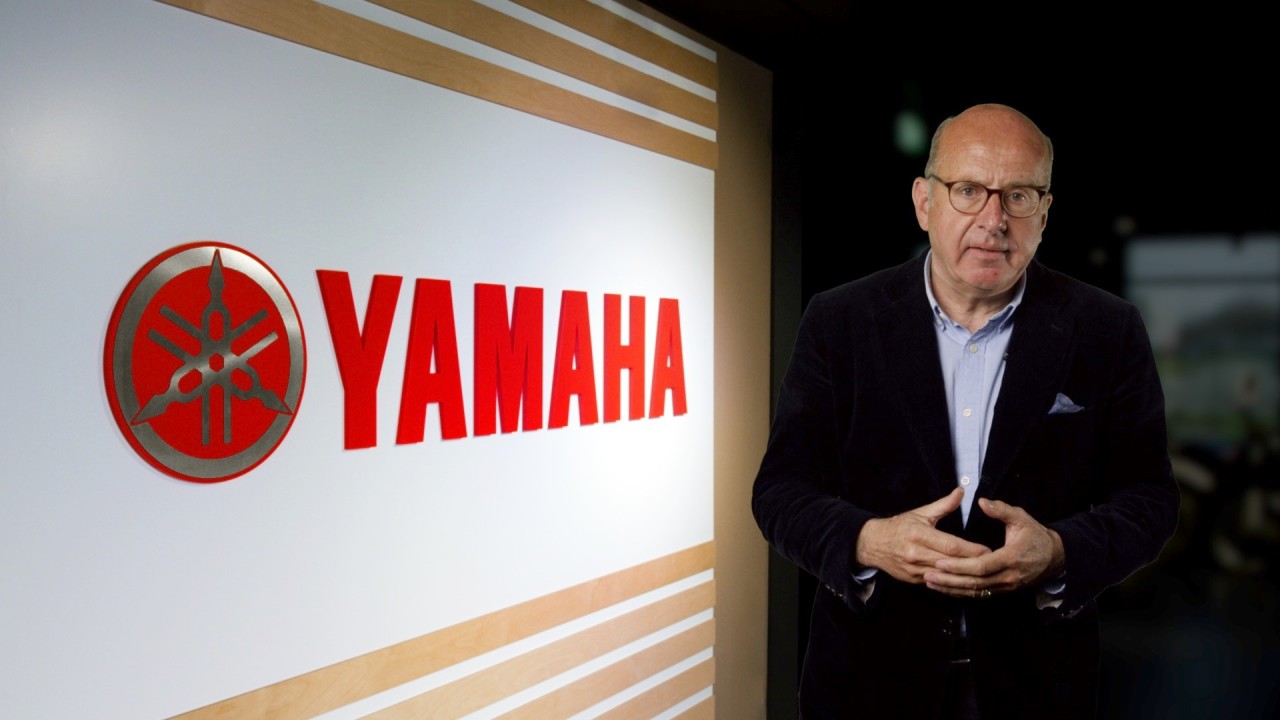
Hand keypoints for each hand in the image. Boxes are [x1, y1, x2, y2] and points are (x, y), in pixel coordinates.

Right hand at [856, 488, 991, 584]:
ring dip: (965, 577)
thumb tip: (961, 491)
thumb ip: (943, 505)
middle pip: (950, 562)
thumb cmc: (898, 527)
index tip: (988, 550)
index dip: (971, 549)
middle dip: (973, 564)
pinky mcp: (913, 580)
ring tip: (984, 575)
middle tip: (994, 563)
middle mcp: (916, 554)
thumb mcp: (920, 513)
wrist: (872, 544)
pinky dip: (952, 583)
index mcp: (919, 534)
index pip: (950, 545)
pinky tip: (966, 582)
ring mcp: (914, 569)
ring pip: (945, 576)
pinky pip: (937, 583)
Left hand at [923, 498, 1065, 598]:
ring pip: (975, 591)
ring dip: (952, 588)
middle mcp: (1008, 576)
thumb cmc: (1036, 535)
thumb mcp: (1021, 518)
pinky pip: (980, 594)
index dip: (960, 565)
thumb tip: (982, 502)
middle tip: (927, 574)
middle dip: (950, 579)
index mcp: (1011, 558)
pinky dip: (961, 592)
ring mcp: (1006, 586)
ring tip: (930, 582)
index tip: (940, 561)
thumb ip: (1001, 510)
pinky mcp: (1003, 590)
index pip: (981, 565)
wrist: (1054, 557)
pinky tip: (945, 588)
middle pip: (975, 582)